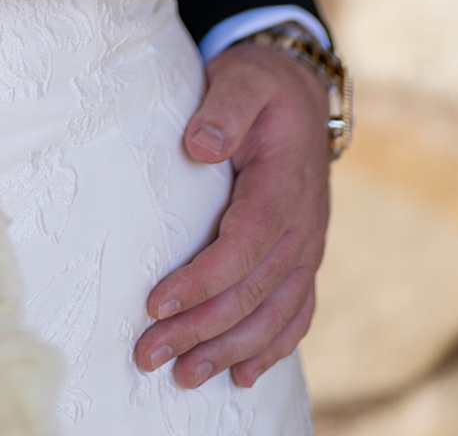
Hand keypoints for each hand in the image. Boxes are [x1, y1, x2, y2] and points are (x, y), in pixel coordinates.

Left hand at [135, 40, 329, 387]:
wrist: (300, 92)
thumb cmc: (260, 87)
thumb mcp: (242, 81)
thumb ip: (223, 110)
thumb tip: (200, 146)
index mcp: (284, 188)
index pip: (243, 248)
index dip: (202, 282)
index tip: (157, 303)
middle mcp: (302, 228)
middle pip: (251, 294)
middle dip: (200, 330)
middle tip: (149, 354)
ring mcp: (307, 248)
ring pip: (273, 316)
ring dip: (229, 351)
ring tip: (184, 375)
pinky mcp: (303, 258)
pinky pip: (295, 314)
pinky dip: (271, 349)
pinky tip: (242, 375)